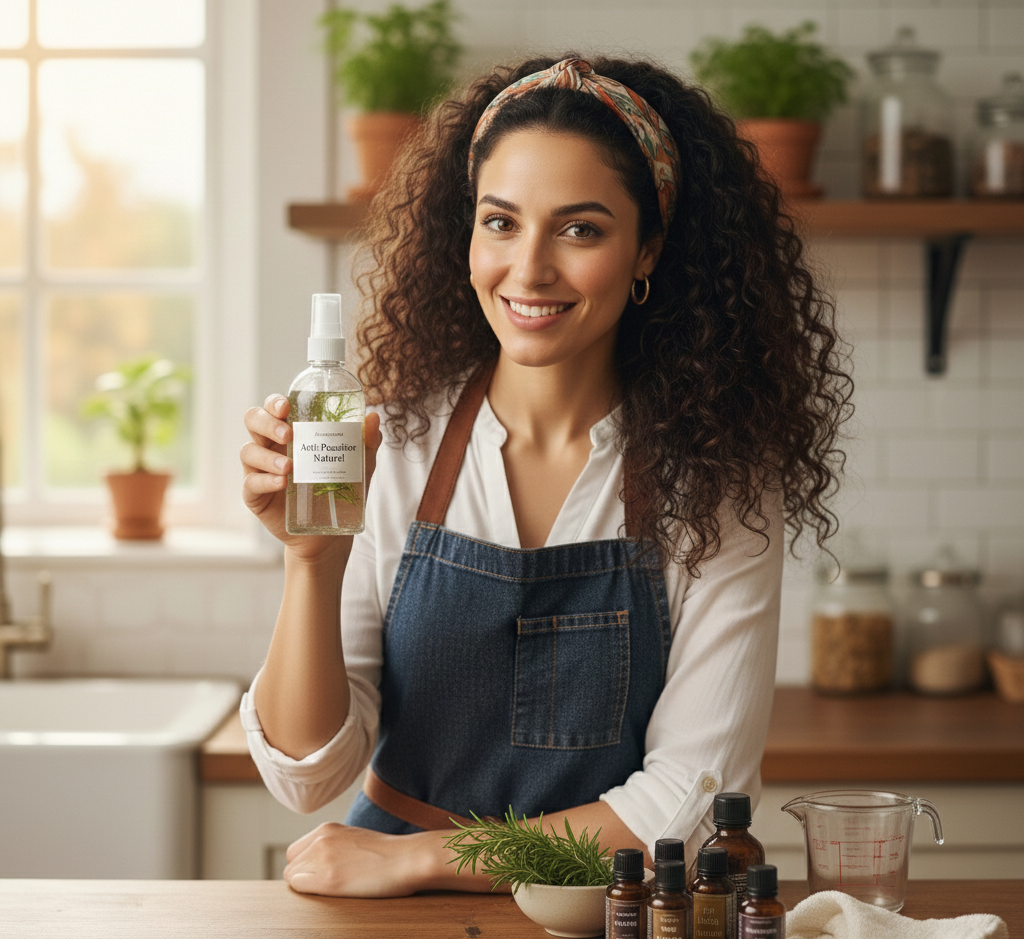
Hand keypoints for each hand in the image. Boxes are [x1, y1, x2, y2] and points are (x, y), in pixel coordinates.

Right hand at [240, 395, 381, 555]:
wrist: (328, 534)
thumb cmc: (338, 492)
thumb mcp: (358, 466)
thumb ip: (366, 443)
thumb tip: (374, 417)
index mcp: (290, 433)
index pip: (273, 408)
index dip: (274, 402)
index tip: (287, 407)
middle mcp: (270, 447)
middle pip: (253, 421)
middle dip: (267, 423)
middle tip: (288, 435)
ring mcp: (259, 470)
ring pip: (248, 451)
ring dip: (267, 456)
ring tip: (289, 467)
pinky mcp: (255, 495)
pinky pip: (250, 483)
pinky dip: (265, 480)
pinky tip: (282, 483)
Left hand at [283, 823, 433, 897]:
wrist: (407, 858)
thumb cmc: (389, 854)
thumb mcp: (355, 840)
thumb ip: (334, 847)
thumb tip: (320, 864)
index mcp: (327, 829)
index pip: (296, 851)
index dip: (305, 866)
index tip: (320, 875)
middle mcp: (321, 839)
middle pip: (291, 863)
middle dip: (302, 875)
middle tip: (326, 884)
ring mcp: (323, 858)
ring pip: (292, 876)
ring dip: (307, 885)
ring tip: (333, 888)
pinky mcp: (328, 879)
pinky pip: (299, 887)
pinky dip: (310, 893)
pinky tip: (333, 892)